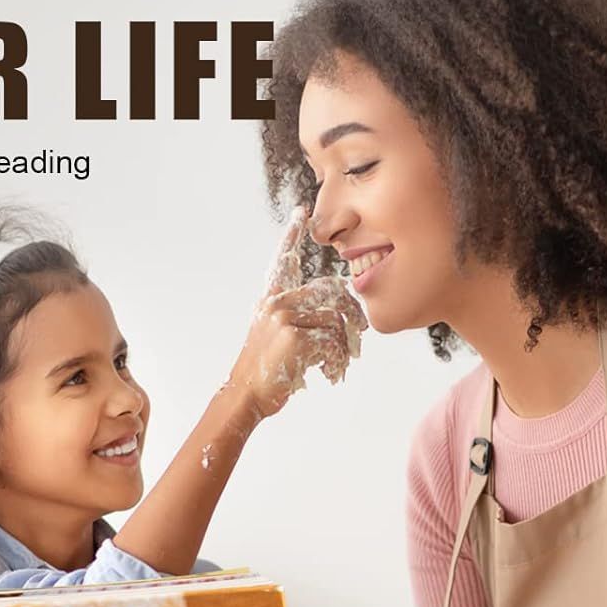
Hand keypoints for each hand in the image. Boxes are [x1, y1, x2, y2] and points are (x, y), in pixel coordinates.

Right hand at [225, 211, 367, 420]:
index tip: (301, 211)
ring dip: (344, 346)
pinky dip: (337, 359)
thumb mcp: (276, 337)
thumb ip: (299, 318)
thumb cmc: (266, 371)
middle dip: (351, 313)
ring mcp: (284, 318)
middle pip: (330, 291)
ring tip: (337, 363)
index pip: (282, 260)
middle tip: (359, 334)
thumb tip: (339, 313)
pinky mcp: (294, 336)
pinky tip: (329, 373)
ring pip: (335, 319)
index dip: (291, 234)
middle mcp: (276, 303)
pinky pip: (332, 340)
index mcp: (270, 300)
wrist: (246, 395)